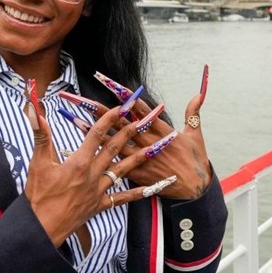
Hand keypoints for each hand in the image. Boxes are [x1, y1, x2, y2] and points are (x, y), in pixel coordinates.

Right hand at [24, 88, 176, 247]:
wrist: (43, 227)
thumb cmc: (38, 197)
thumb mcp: (37, 163)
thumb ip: (40, 136)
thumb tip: (36, 112)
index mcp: (78, 163)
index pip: (95, 135)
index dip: (107, 119)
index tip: (119, 108)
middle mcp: (92, 175)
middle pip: (113, 149)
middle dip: (128, 132)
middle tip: (142, 120)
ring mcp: (98, 191)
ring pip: (122, 171)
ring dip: (138, 158)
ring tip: (154, 148)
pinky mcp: (99, 205)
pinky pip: (122, 198)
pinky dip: (136, 193)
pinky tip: (149, 188)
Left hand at [75, 66, 211, 198]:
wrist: (195, 189)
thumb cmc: (195, 161)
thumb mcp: (195, 135)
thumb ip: (193, 113)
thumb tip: (197, 95)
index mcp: (161, 130)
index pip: (139, 109)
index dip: (125, 96)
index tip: (110, 83)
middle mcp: (147, 142)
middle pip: (119, 123)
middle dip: (100, 110)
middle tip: (81, 99)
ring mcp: (139, 158)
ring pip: (111, 143)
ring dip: (93, 132)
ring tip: (74, 120)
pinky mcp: (135, 173)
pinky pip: (112, 165)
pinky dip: (98, 159)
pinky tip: (82, 154)